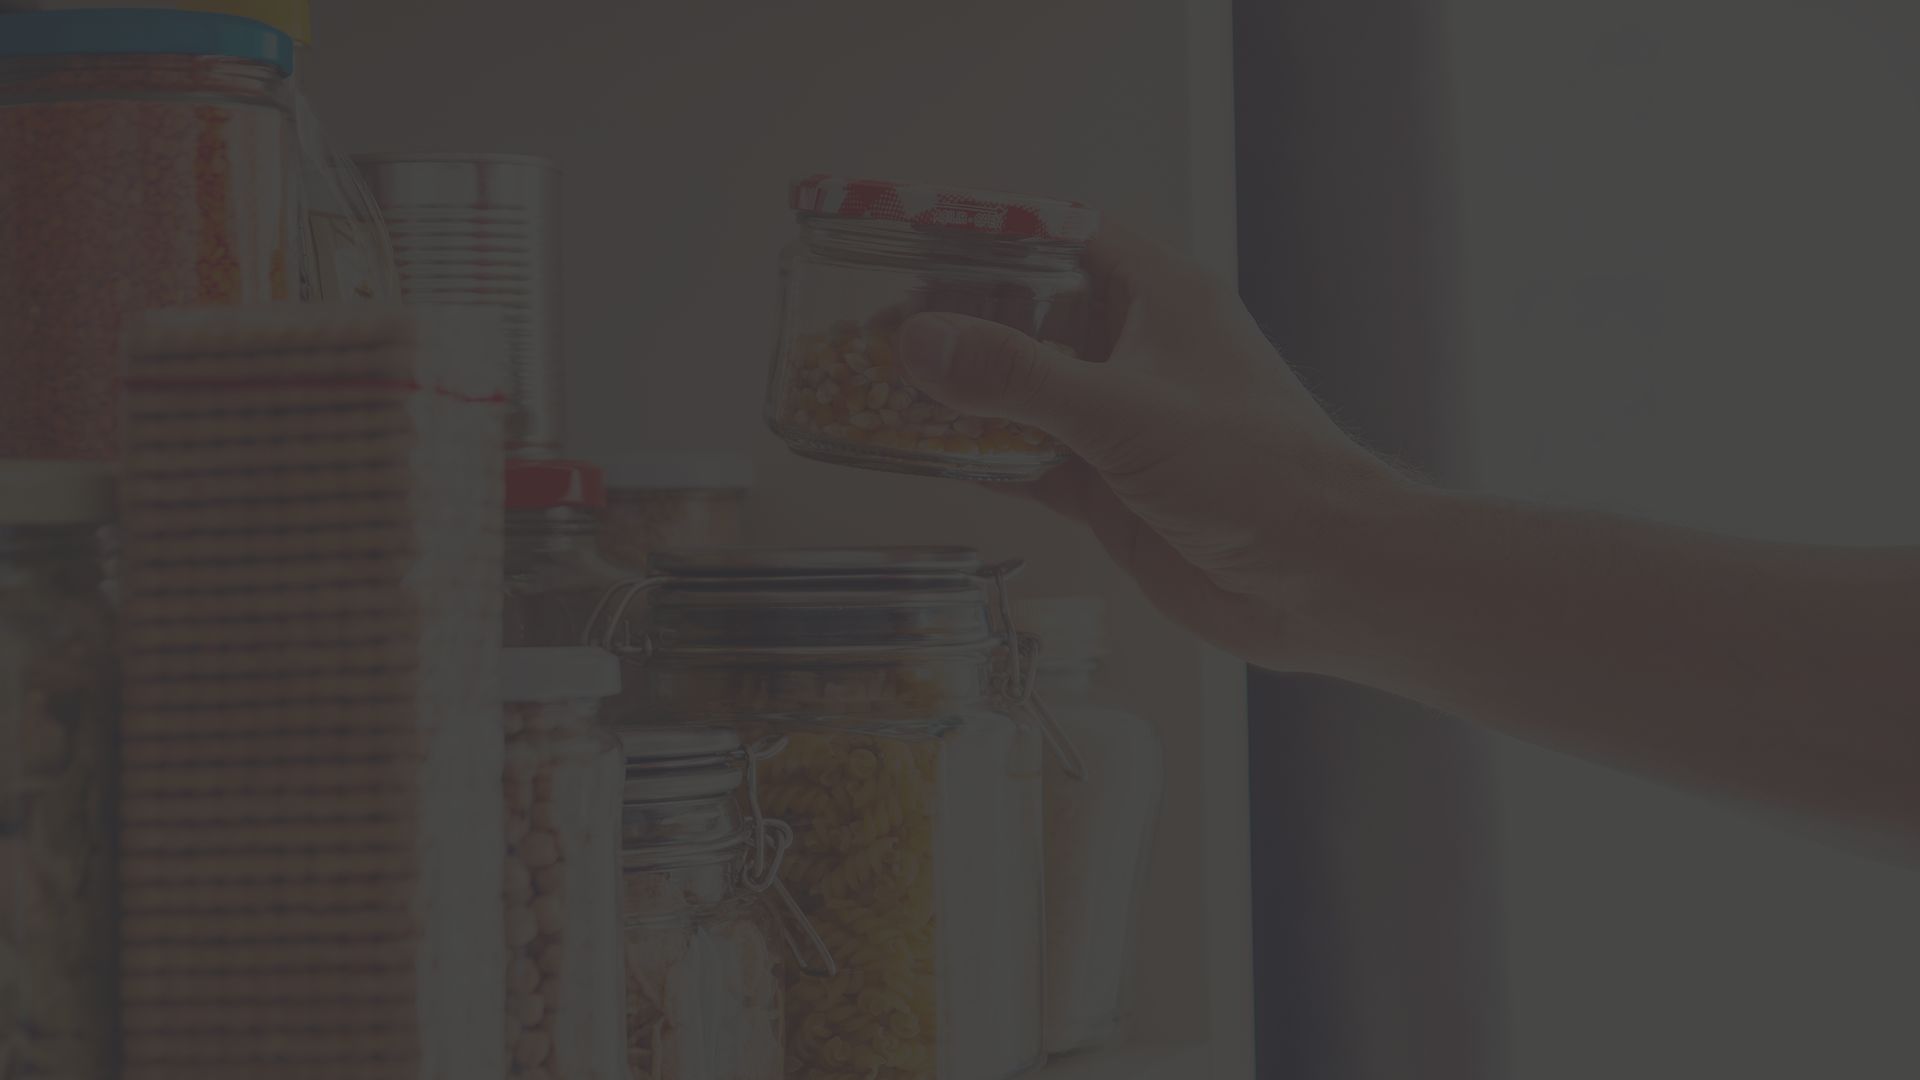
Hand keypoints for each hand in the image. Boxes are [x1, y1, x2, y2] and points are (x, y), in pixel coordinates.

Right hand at [896, 225, 1414, 671]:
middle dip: (959, 311)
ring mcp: (1123, 418)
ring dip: (963, 387)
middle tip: (879, 314)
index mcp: (1159, 295)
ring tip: (884, 377)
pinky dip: (982, 455)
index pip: (1062, 231)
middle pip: (1031, 309)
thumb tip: (921, 341)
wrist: (1320, 580)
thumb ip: (1017, 378)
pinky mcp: (1112, 485)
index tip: (917, 231)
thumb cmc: (1257, 473)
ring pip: (1024, 387)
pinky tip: (928, 453)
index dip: (991, 226)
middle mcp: (1138, 347)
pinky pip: (1030, 458)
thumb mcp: (1122, 411)